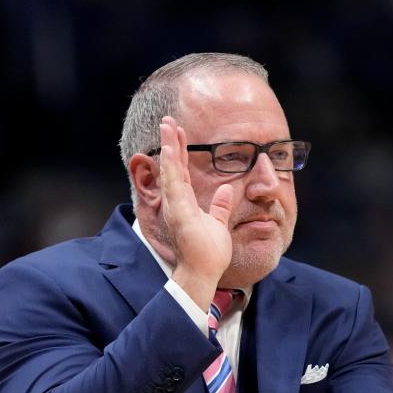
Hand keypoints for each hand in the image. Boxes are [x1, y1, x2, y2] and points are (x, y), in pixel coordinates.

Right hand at [158, 116, 233, 310]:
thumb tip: (225, 189)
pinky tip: (169, 150)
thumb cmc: (208, 253)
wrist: (205, 272)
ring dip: (168, 148)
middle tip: (168, 120)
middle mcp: (178, 202)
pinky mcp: (179, 213)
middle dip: (171, 142)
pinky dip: (171, 167)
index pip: (182, 172)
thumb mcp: (218, 223)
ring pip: (170, 171)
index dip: (180, 151)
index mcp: (186, 203)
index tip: (179, 132)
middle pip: (173, 166)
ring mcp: (176, 206)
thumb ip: (220, 205)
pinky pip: (174, 185)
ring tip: (167, 126)